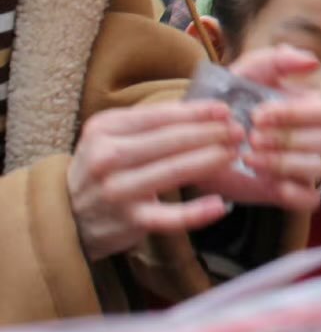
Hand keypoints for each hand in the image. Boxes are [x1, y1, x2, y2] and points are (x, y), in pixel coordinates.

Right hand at [68, 101, 239, 259]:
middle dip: (212, 133)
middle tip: (240, 130)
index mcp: (105, 129)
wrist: (69, 215)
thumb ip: (152, 123)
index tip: (226, 110)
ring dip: (211, 160)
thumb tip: (207, 110)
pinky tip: (221, 205)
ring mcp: (117, 191)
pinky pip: (169, 217)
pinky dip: (196, 212)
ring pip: (174, 171)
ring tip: (235, 153)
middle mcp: (107, 158)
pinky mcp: (129, 221)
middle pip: (171, 141)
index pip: (160, 116)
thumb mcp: (114, 136)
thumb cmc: (105, 168)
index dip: (198, 112)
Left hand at [195, 46, 320, 211]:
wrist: (198, 138)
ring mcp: (301, 166)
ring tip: (249, 158)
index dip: (293, 114)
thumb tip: (312, 61)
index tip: (258, 115)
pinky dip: (296, 192)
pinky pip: (310, 197)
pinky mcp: (289, 191)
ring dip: (285, 163)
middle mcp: (311, 137)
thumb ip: (276, 60)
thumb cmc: (228, 102)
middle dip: (286, 139)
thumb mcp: (247, 73)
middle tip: (252, 138)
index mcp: (306, 109)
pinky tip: (272, 185)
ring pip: (316, 167)